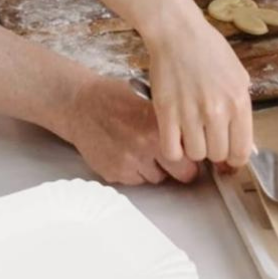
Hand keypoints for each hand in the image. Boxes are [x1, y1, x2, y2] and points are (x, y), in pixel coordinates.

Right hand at [67, 74, 199, 185]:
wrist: (81, 105)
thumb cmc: (115, 98)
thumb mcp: (150, 99)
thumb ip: (172, 120)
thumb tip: (196, 136)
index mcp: (158, 124)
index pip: (193, 153)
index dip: (195, 152)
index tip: (193, 151)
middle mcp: (146, 146)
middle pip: (183, 174)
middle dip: (182, 168)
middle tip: (176, 158)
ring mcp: (129, 163)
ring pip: (158, 179)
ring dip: (156, 168)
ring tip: (142, 148)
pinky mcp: (115, 174)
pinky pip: (136, 181)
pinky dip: (135, 170)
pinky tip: (126, 151)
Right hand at [143, 14, 253, 168]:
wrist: (177, 32)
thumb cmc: (208, 49)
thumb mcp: (238, 75)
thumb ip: (241, 106)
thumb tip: (241, 137)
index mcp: (239, 101)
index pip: (241, 151)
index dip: (234, 158)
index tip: (227, 155)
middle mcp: (217, 110)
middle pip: (217, 155)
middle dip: (212, 150)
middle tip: (206, 137)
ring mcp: (191, 112)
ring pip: (195, 155)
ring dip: (192, 149)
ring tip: (189, 133)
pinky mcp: (166, 112)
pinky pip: (171, 150)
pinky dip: (173, 148)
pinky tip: (174, 136)